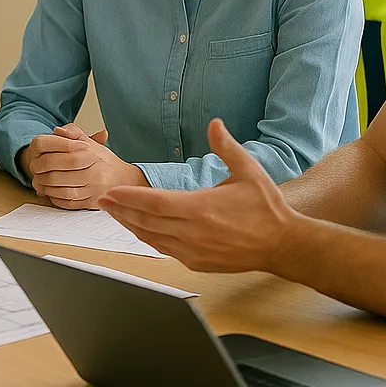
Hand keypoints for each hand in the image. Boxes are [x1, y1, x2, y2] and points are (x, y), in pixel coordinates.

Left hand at [19, 124, 147, 208]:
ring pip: (62, 191)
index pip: (64, 156)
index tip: (36, 158)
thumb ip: (73, 132)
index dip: (45, 158)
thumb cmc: (102, 160)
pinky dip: (55, 198)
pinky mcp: (91, 204)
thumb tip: (57, 131)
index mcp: (93, 155)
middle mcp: (95, 173)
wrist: (123, 179)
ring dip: (46, 188)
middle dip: (41, 174)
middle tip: (34, 172)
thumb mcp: (89, 142)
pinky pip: (68, 203)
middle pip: (58, 175)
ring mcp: (94, 190)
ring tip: (39, 182)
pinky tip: (50, 192)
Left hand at [97, 118, 299, 272]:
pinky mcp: (197, 263)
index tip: (110, 193)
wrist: (284, 245)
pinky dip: (147, 238)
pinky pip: (163, 250)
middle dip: (120, 211)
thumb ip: (226, 147)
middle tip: (102, 201)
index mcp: (201, 208)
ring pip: (151, 238)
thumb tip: (214, 123)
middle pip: (145, 221)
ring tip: (114, 213)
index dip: (128, 198)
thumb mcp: (248, 171)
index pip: (154, 203)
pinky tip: (139, 229)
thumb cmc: (266, 208)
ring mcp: (194, 251)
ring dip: (130, 225)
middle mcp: (193, 232)